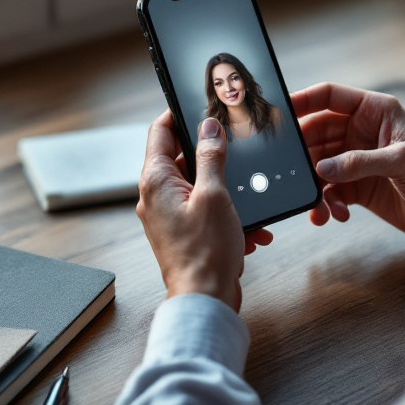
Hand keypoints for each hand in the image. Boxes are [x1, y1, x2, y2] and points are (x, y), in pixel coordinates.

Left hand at [136, 111, 272, 311]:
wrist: (204, 300)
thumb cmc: (206, 252)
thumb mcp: (215, 195)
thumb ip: (211, 157)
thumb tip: (208, 126)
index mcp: (155, 181)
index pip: (160, 131)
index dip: (178, 113)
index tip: (199, 104)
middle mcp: (155, 196)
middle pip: (181, 157)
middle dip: (214, 156)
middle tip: (236, 151)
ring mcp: (167, 215)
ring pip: (199, 186)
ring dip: (227, 191)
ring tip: (247, 203)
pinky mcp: (181, 232)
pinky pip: (205, 211)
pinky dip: (227, 215)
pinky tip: (249, 231)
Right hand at [291, 83, 404, 247]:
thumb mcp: (403, 161)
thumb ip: (360, 163)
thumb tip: (322, 169)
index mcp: (375, 112)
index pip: (330, 96)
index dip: (303, 100)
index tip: (280, 112)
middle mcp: (363, 133)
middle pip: (316, 134)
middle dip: (303, 154)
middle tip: (292, 171)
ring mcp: (358, 161)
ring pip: (319, 166)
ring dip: (313, 185)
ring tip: (318, 205)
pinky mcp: (358, 188)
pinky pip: (329, 192)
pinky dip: (325, 204)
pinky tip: (334, 215)